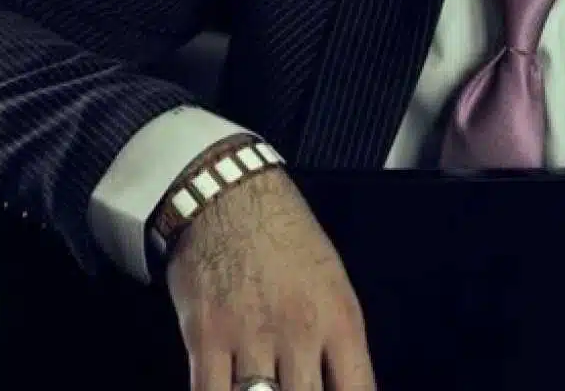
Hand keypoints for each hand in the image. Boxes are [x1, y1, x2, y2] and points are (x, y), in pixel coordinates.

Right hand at [165, 167, 376, 390]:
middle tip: (295, 389)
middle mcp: (300, 332)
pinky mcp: (206, 339)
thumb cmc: (284, 232)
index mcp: (339, 317)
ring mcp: (252, 337)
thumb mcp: (331, 279)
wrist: (230, 194)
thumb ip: (336, 339)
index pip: (358, 389)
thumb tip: (341, 384)